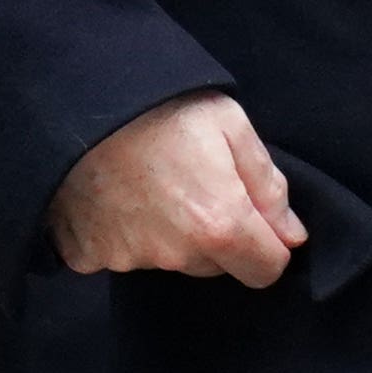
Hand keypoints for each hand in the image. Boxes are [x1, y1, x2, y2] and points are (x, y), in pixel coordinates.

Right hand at [48, 90, 307, 283]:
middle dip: (219, 235)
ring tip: (155, 181)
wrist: (80, 101)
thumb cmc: (164, 106)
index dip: (268, 245)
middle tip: (198, 183)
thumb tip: (291, 237)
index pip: (265, 271)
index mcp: (219, 224)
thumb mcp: (232, 126)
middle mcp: (174, 253)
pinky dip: (123, 233)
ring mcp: (127, 258)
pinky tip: (119, 194)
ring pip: (170, 260)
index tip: (256, 217)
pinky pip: (120, 255)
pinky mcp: (87, 254)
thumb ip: (268, 187)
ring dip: (171, 234)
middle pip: (216, 265)